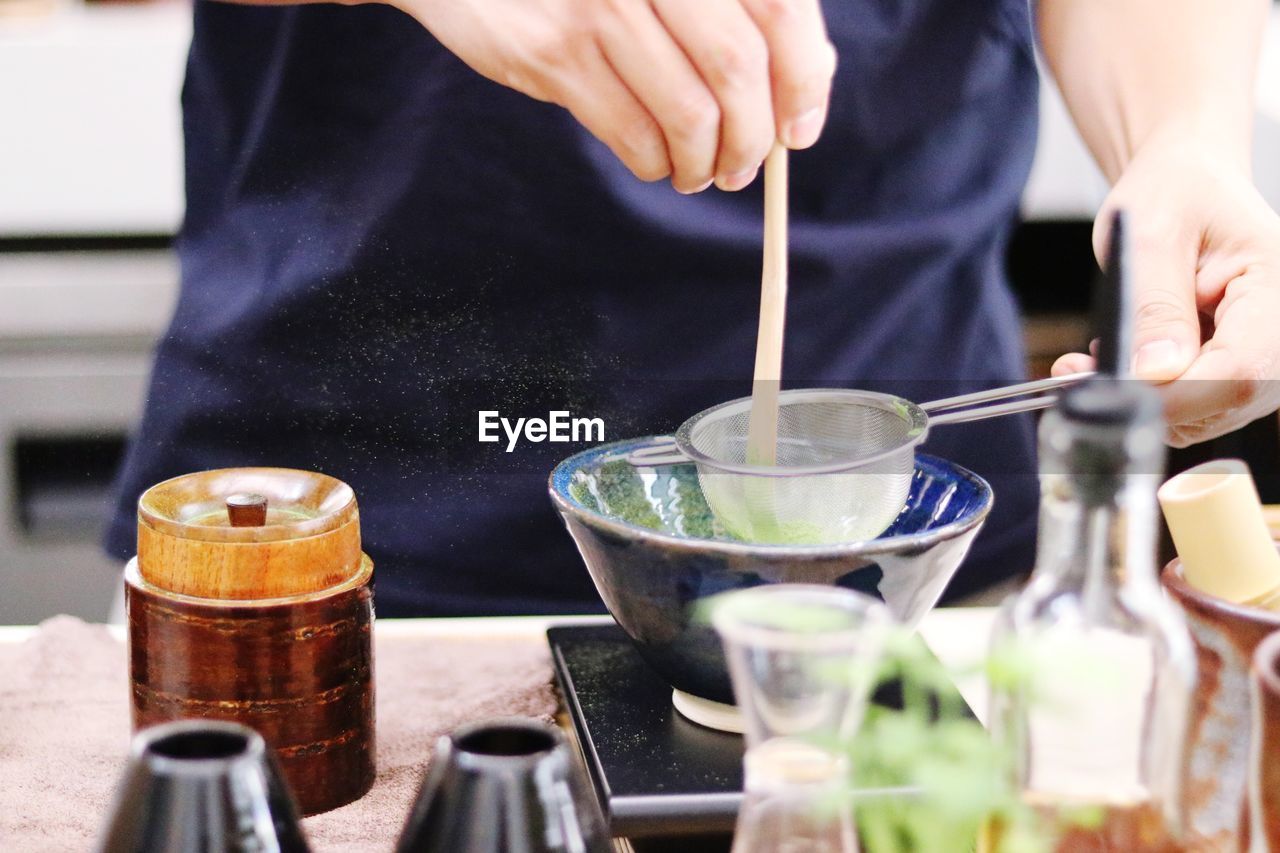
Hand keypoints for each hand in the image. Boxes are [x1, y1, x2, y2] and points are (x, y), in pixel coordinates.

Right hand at [393, 0, 835, 192]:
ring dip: (705, 162)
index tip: (799, 130)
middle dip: (752, 137)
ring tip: (701, 173)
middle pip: (738, 67)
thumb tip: (812, 76)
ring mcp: (601, 5)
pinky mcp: (554, 52)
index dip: (804, 78)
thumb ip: (732, 7)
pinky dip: (658, 164)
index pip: (780, 9)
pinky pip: (633, 133)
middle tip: (744, 166)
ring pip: (689, 112)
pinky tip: (658, 163)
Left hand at [1052, 137, 1279, 445]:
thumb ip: (1155, 307)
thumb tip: (1155, 372)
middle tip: (1080, 368)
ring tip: (1098, 354)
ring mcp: (1264, 357)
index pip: (1241, 369)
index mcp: (1278, 287)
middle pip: (1224, 402)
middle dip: (1146, 397)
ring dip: (1141, 396)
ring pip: (1205, 413)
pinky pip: (1194, 405)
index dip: (1174, 393)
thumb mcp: (1151, 235)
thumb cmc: (1176, 194)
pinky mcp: (1236, 370)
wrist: (1186, 187)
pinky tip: (1122, 359)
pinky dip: (1148, 393)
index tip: (1110, 387)